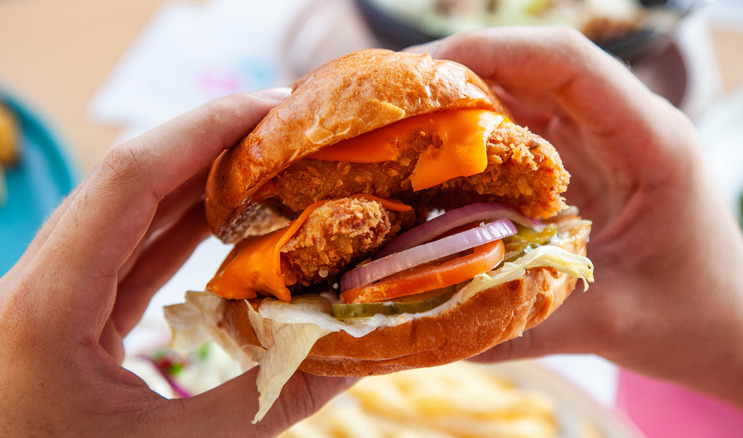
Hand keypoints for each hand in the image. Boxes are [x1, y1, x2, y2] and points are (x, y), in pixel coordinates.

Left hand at [0, 89, 352, 436]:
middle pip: (128, 182)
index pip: (127, 180)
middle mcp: (37, 286)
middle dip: (211, 144)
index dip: (204, 130)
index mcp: (45, 309)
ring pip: (128, 213)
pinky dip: (183, 229)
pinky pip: (129, 253)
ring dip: (200, 182)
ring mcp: (50, 298)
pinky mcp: (68, 317)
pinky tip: (230, 219)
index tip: (274, 107)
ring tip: (271, 163)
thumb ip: (266, 402)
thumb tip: (354, 353)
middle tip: (289, 128)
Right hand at [412, 28, 742, 427]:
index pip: (568, 64)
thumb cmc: (693, 317)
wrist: (730, 324)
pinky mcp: (581, 164)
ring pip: (523, 94)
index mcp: (650, 143)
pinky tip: (433, 163)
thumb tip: (431, 327)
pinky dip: (474, 140)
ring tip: (397, 126)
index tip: (422, 72)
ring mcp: (600, 142)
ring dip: (461, 103)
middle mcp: (622, 127)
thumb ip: (526, 324)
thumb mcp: (613, 324)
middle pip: (535, 67)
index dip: (493, 51)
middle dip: (459, 72)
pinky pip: (520, 133)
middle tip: (389, 102)